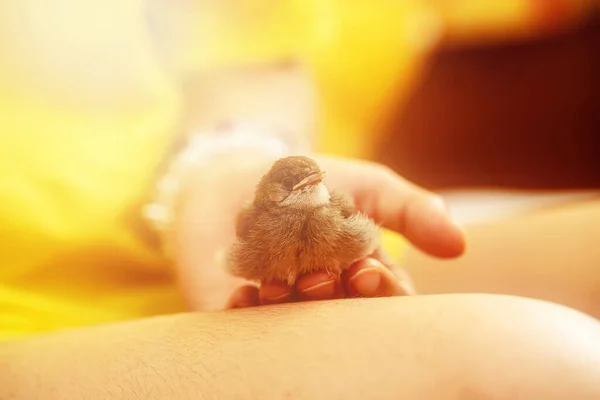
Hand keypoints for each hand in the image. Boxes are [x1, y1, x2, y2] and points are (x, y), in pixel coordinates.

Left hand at [173, 153, 464, 310]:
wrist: (239, 174)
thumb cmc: (313, 180)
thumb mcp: (368, 186)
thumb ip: (412, 210)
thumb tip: (459, 244)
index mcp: (364, 275)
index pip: (386, 301)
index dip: (381, 293)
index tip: (366, 270)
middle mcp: (327, 298)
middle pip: (344, 320)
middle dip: (335, 302)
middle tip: (320, 277)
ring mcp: (284, 307)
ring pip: (297, 325)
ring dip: (291, 308)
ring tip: (276, 283)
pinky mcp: (238, 309)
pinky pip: (245, 326)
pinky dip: (247, 314)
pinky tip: (242, 296)